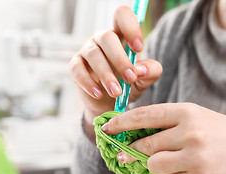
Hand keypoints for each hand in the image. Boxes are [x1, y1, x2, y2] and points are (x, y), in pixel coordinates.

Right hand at [69, 6, 161, 125]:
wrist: (110, 105)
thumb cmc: (128, 85)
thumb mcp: (145, 80)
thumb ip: (151, 72)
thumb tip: (140, 69)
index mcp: (122, 35)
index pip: (122, 16)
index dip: (130, 27)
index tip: (138, 48)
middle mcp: (102, 38)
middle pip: (107, 37)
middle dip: (120, 59)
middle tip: (130, 78)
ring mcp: (87, 50)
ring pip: (93, 54)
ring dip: (106, 75)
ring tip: (116, 93)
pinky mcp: (75, 65)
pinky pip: (77, 69)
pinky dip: (88, 83)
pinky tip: (99, 94)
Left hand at [102, 103, 225, 173]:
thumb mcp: (198, 118)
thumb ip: (168, 124)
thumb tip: (134, 135)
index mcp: (188, 112)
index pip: (145, 115)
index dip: (121, 122)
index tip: (107, 127)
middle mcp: (189, 132)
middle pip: (144, 144)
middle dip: (131, 150)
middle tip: (124, 152)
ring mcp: (194, 156)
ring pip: (153, 165)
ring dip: (156, 166)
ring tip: (172, 162)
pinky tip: (188, 172)